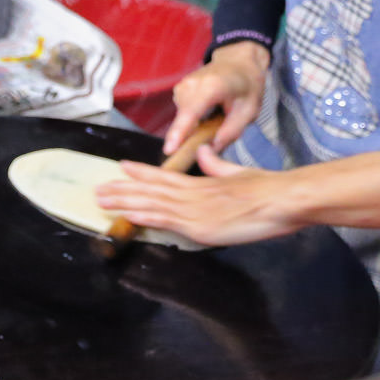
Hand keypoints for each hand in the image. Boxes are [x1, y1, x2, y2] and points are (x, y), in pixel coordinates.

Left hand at [95, 145, 301, 245]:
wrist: (283, 199)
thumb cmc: (267, 188)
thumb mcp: (238, 172)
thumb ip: (217, 165)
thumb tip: (203, 152)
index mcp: (201, 182)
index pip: (164, 175)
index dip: (141, 172)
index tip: (121, 167)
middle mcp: (191, 195)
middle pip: (150, 190)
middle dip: (122, 190)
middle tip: (97, 189)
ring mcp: (192, 210)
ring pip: (150, 204)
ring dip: (124, 202)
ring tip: (102, 200)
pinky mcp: (198, 227)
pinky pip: (165, 221)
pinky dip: (144, 217)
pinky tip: (127, 216)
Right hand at [163, 41, 270, 154]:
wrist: (238, 61)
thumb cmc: (247, 85)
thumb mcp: (249, 110)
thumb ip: (230, 131)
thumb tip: (211, 149)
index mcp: (211, 87)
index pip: (190, 113)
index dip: (179, 133)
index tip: (169, 150)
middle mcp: (191, 85)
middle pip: (184, 119)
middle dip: (194, 134)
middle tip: (218, 129)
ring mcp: (182, 86)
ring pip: (182, 118)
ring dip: (195, 125)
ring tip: (216, 115)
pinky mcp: (178, 90)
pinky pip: (182, 112)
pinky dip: (193, 118)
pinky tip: (208, 111)